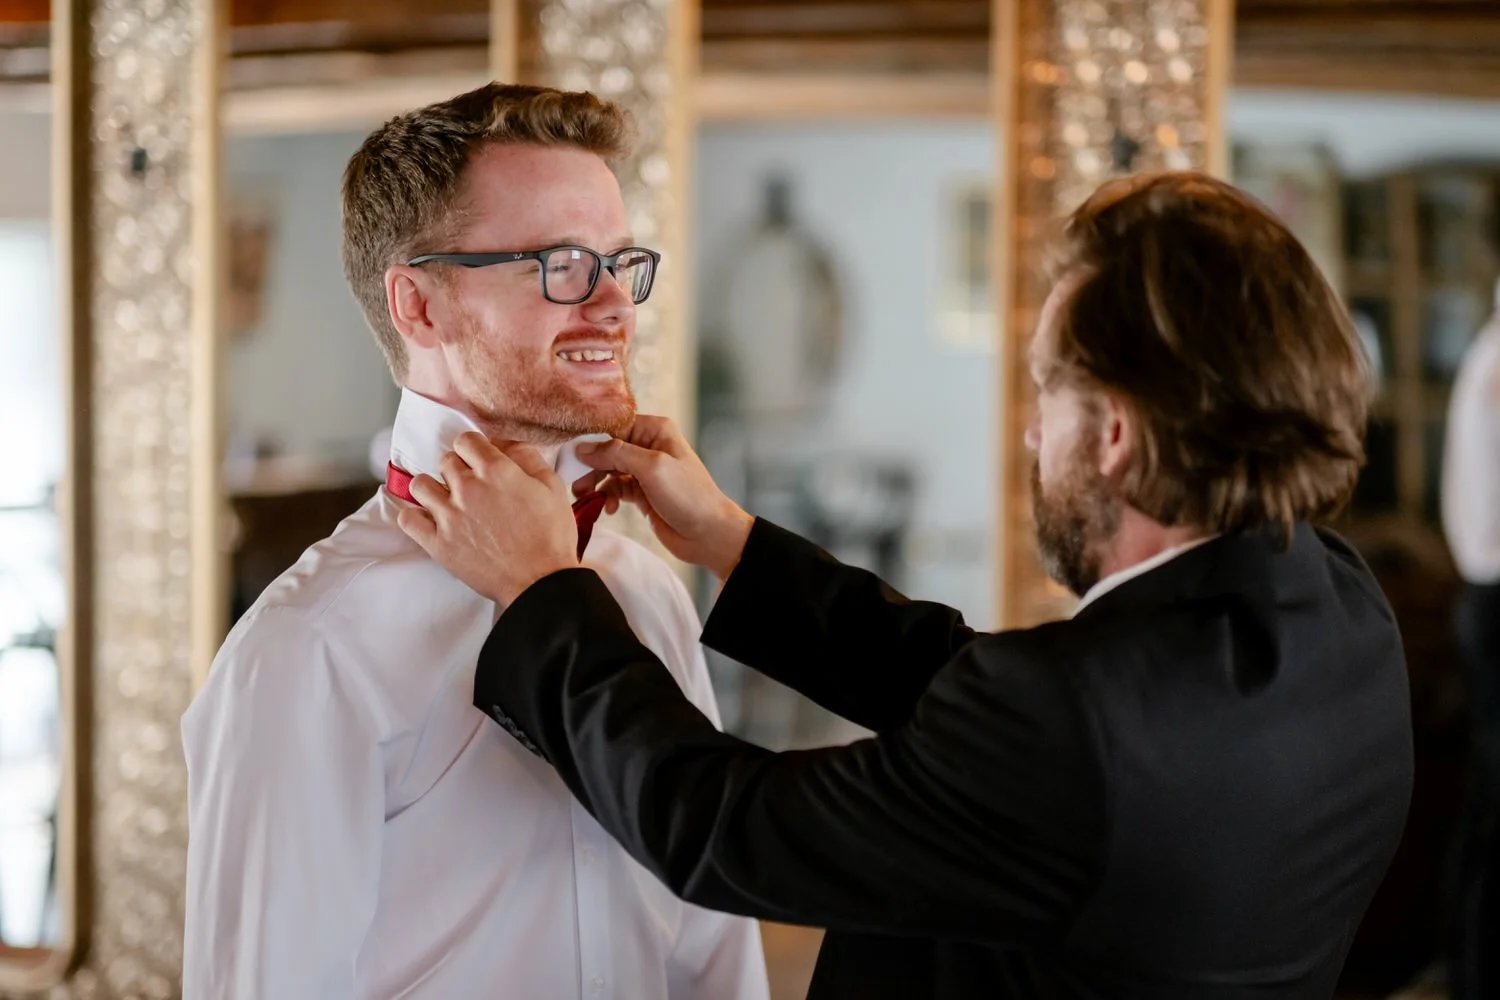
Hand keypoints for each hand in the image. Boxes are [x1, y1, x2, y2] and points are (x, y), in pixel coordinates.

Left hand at [397, 432, 578, 606]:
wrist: (540, 583)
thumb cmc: (550, 538)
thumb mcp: (553, 488)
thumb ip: (529, 458)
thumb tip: (507, 443)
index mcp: (496, 471)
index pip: (466, 440)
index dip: (473, 448)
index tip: (478, 460)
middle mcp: (468, 488)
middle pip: (445, 461)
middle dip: (457, 468)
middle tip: (470, 485)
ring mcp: (449, 516)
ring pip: (420, 485)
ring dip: (433, 488)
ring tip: (446, 500)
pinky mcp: (438, 543)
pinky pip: (408, 519)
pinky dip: (415, 517)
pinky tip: (430, 520)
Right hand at [574, 415, 752, 580]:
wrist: (708, 534)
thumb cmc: (688, 496)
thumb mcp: (652, 468)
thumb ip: (616, 454)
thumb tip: (583, 448)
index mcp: (655, 430)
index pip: (613, 427)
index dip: (591, 441)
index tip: (570, 456)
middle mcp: (649, 446)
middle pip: (607, 449)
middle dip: (590, 466)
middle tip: (575, 484)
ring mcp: (645, 471)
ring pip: (608, 470)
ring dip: (595, 483)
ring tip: (585, 498)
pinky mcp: (642, 493)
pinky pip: (614, 489)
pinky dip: (607, 497)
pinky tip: (609, 508)